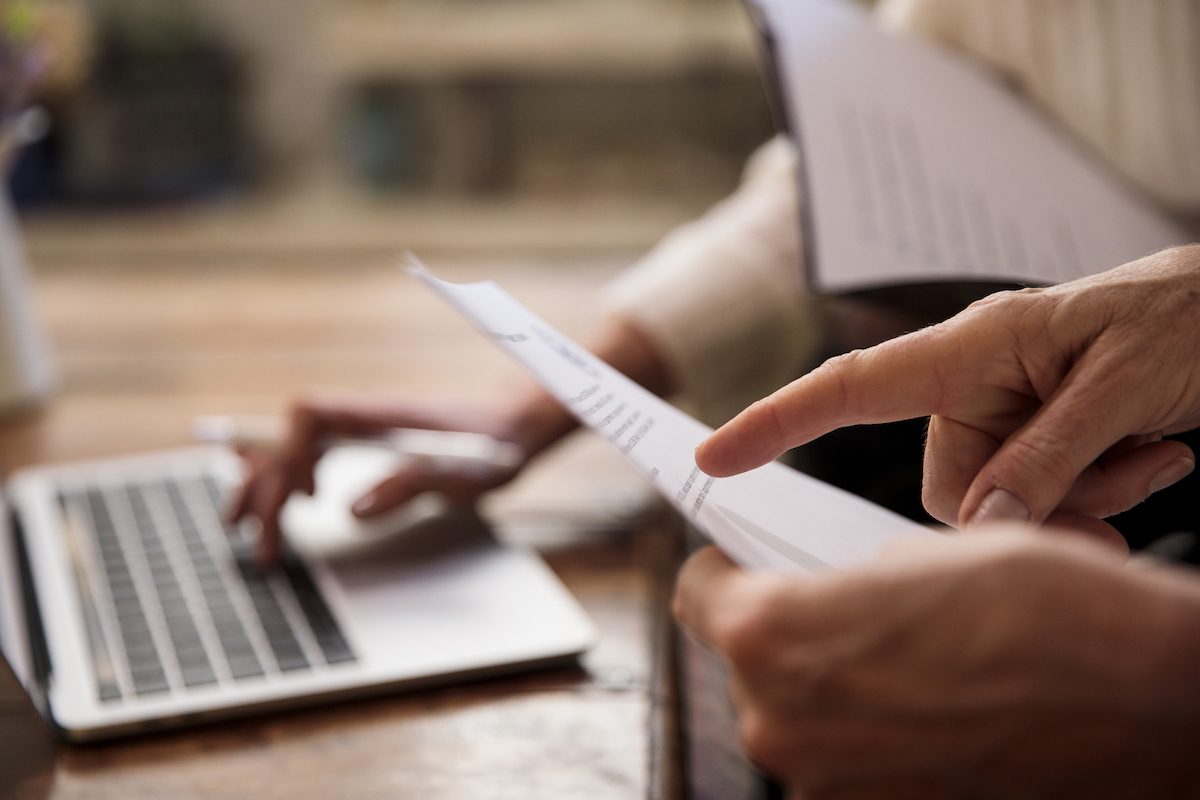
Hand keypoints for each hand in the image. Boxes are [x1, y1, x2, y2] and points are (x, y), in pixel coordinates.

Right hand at [232, 390, 572, 565]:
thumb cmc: (495, 444)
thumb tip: (350, 511)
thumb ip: (409, 486)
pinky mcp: (369, 441)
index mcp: (379, 413)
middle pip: (290, 436)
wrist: (519, 423)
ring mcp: (362, 426)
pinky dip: (289, 475)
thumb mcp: (462, 473)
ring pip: (294, 444)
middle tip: (257, 541)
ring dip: (265, 482)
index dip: (292, 453)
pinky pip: (314, 450)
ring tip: (240, 525)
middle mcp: (362, 414)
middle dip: (266, 486)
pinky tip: (285, 500)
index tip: (304, 501)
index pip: (308, 413)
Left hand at [673, 530, 1199, 797]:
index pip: (697, 594)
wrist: (1144, 697)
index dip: (725, 570)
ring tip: (906, 660)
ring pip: (799, 717)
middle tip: (847, 610)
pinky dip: (871, 734)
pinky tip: (929, 707)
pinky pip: (847, 760)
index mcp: (772, 636)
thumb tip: (821, 593)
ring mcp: (827, 786)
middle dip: (788, 634)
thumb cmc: (1043, 608)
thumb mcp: (916, 552)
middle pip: (748, 664)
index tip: (744, 563)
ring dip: (833, 688)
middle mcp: (780, 724)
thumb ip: (838, 581)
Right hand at [696, 245, 1199, 533]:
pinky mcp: (1040, 439)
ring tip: (1152, 452)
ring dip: (1082, 501)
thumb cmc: (1186, 312)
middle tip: (1112, 495)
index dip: (775, 421)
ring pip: (999, 506)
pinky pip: (1040, 500)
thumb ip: (1050, 455)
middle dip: (1025, 509)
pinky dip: (1102, 495)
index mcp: (972, 346)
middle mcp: (976, 383)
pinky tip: (1157, 452)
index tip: (715, 457)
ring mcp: (1007, 414)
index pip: (850, 387)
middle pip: (946, 486)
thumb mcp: (1123, 382)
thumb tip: (984, 525)